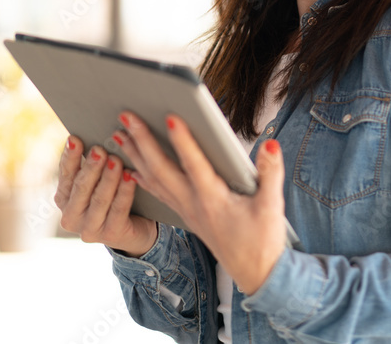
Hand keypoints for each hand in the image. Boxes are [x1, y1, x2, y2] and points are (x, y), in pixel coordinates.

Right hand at [54, 135, 157, 257]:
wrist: (135, 229)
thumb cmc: (113, 197)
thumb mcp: (98, 182)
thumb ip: (91, 165)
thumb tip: (95, 138)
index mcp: (63, 199)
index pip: (65, 174)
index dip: (70, 156)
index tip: (75, 139)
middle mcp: (71, 216)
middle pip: (81, 187)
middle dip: (91, 167)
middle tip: (99, 149)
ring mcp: (89, 229)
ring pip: (100, 199)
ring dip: (108, 178)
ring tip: (116, 160)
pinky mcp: (110, 235)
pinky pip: (119, 209)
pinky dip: (125, 191)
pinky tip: (130, 176)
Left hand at [115, 111, 287, 294]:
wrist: (255, 272)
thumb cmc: (262, 240)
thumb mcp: (272, 206)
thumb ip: (271, 172)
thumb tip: (271, 144)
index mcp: (214, 200)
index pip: (194, 165)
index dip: (183, 141)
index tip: (170, 118)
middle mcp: (194, 204)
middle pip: (161, 169)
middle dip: (142, 141)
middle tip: (126, 116)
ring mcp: (186, 210)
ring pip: (153, 179)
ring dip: (135, 155)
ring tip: (118, 134)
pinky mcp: (185, 214)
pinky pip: (157, 192)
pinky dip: (141, 176)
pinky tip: (131, 167)